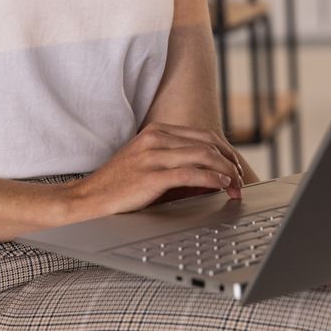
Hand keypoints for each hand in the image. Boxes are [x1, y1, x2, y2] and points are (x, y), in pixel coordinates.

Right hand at [73, 122, 244, 216]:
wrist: (89, 198)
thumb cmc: (120, 186)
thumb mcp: (150, 165)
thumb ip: (178, 164)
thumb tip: (213, 175)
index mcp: (157, 132)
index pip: (203, 136)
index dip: (225, 151)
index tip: (236, 167)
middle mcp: (156, 138)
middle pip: (208, 143)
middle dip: (230, 161)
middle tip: (241, 179)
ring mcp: (153, 155)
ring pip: (204, 155)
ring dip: (226, 171)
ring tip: (236, 186)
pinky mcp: (152, 175)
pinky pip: (191, 173)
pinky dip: (212, 179)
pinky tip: (221, 186)